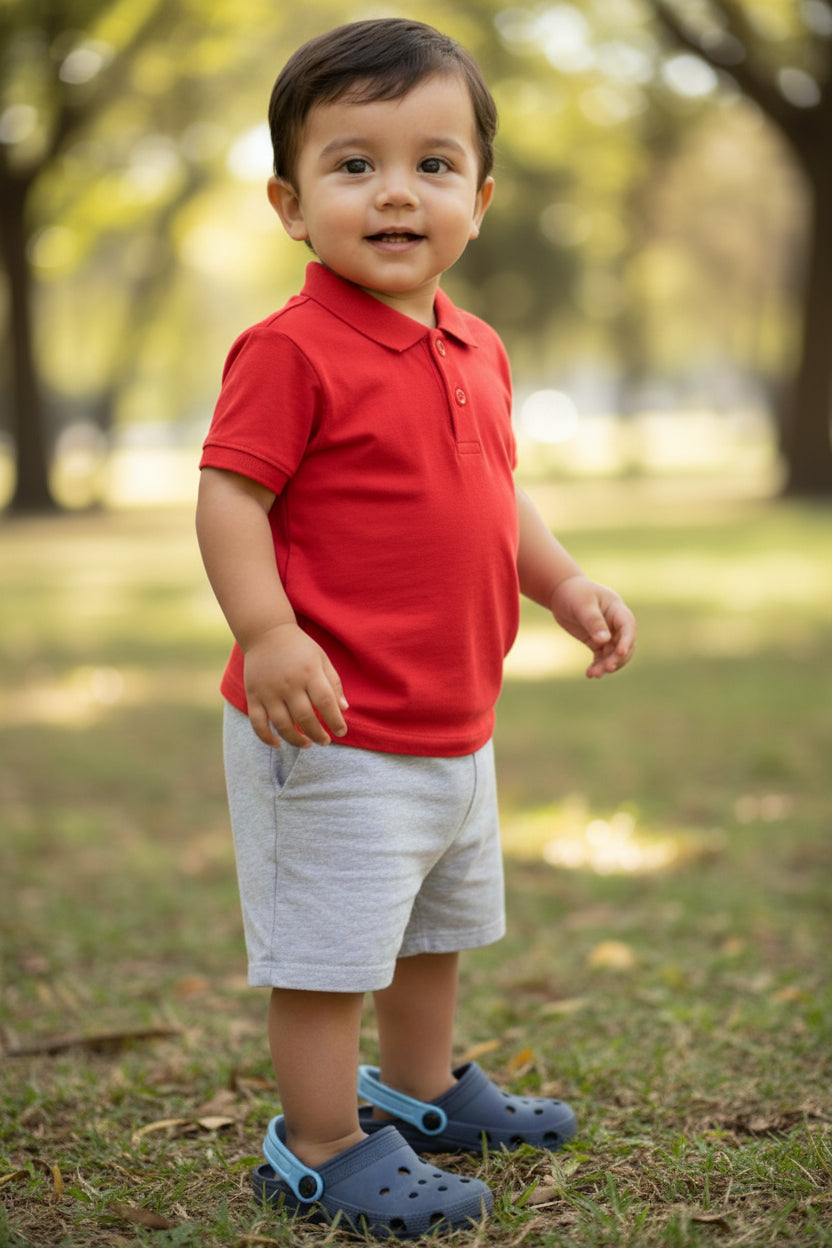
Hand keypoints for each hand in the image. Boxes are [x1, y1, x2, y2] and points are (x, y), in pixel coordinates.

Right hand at [243, 622, 348, 747]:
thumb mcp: (321, 659)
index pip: (326, 703)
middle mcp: (289, 684)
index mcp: (309, 673)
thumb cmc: (299, 647)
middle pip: (305, 718)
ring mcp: (269, 691)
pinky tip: (278, 744)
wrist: (265, 632)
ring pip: (282, 725)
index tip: (341, 732)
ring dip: (296, 740)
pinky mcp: (253, 696)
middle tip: (325, 741)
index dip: (335, 721)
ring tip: (307, 744)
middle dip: (318, 735)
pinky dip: (266, 738)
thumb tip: (343, 709)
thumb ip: (333, 683)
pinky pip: (258, 723)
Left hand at [550, 575, 635, 678]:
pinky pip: (602, 657)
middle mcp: (616, 624)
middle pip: (624, 644)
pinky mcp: (598, 643)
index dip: (627, 641)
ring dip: (606, 665)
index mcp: (617, 610)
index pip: (628, 627)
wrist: (561, 593)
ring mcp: (608, 634)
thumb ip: (594, 622)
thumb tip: (605, 641)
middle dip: (617, 658)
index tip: (621, 653)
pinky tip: (590, 674)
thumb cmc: (574, 594)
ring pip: (613, 654)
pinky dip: (598, 666)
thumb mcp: (583, 605)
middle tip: (606, 669)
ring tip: (593, 674)